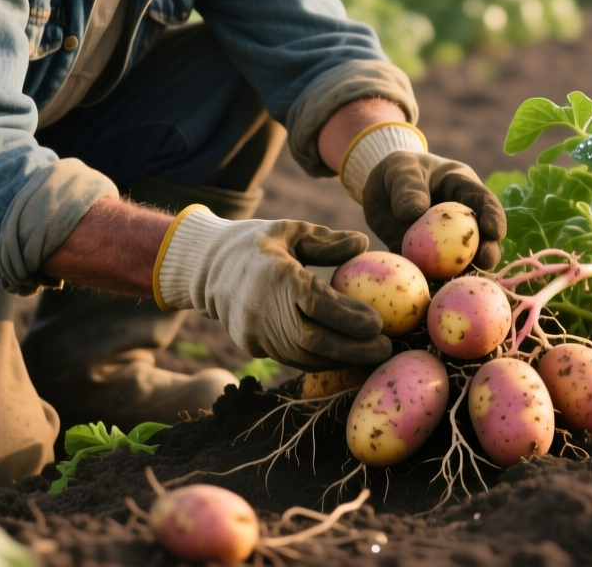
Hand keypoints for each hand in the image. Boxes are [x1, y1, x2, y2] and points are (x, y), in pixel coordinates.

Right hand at [155, 208, 391, 369]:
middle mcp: (262, 307)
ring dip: (340, 360)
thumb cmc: (257, 244)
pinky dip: (320, 361)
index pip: (316, 302)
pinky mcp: (251, 346)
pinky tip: (346, 358)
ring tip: (372, 356)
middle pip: (312, 339)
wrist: (206, 268)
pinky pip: (291, 358)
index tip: (378, 323)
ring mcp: (253, 331)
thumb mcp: (290, 230)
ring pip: (302, 356)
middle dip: (353, 349)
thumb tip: (364, 243)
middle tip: (385, 348)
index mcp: (275, 274)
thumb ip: (326, 240)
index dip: (349, 317)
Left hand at [361, 150, 506, 269]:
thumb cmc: (397, 171)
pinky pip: (433, 273)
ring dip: (463, 273)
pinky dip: (433, 283)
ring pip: (462, 261)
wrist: (381, 190)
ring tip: (460, 280)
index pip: (485, 202)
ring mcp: (447, 243)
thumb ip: (407, 186)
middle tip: (484, 261)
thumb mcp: (399, 169)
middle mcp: (462, 220)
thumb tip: (413, 213)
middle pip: (482, 238)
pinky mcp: (427, 260)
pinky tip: (431, 292)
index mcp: (463, 189)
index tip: (494, 231)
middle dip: (488, 251)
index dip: (494, 217)